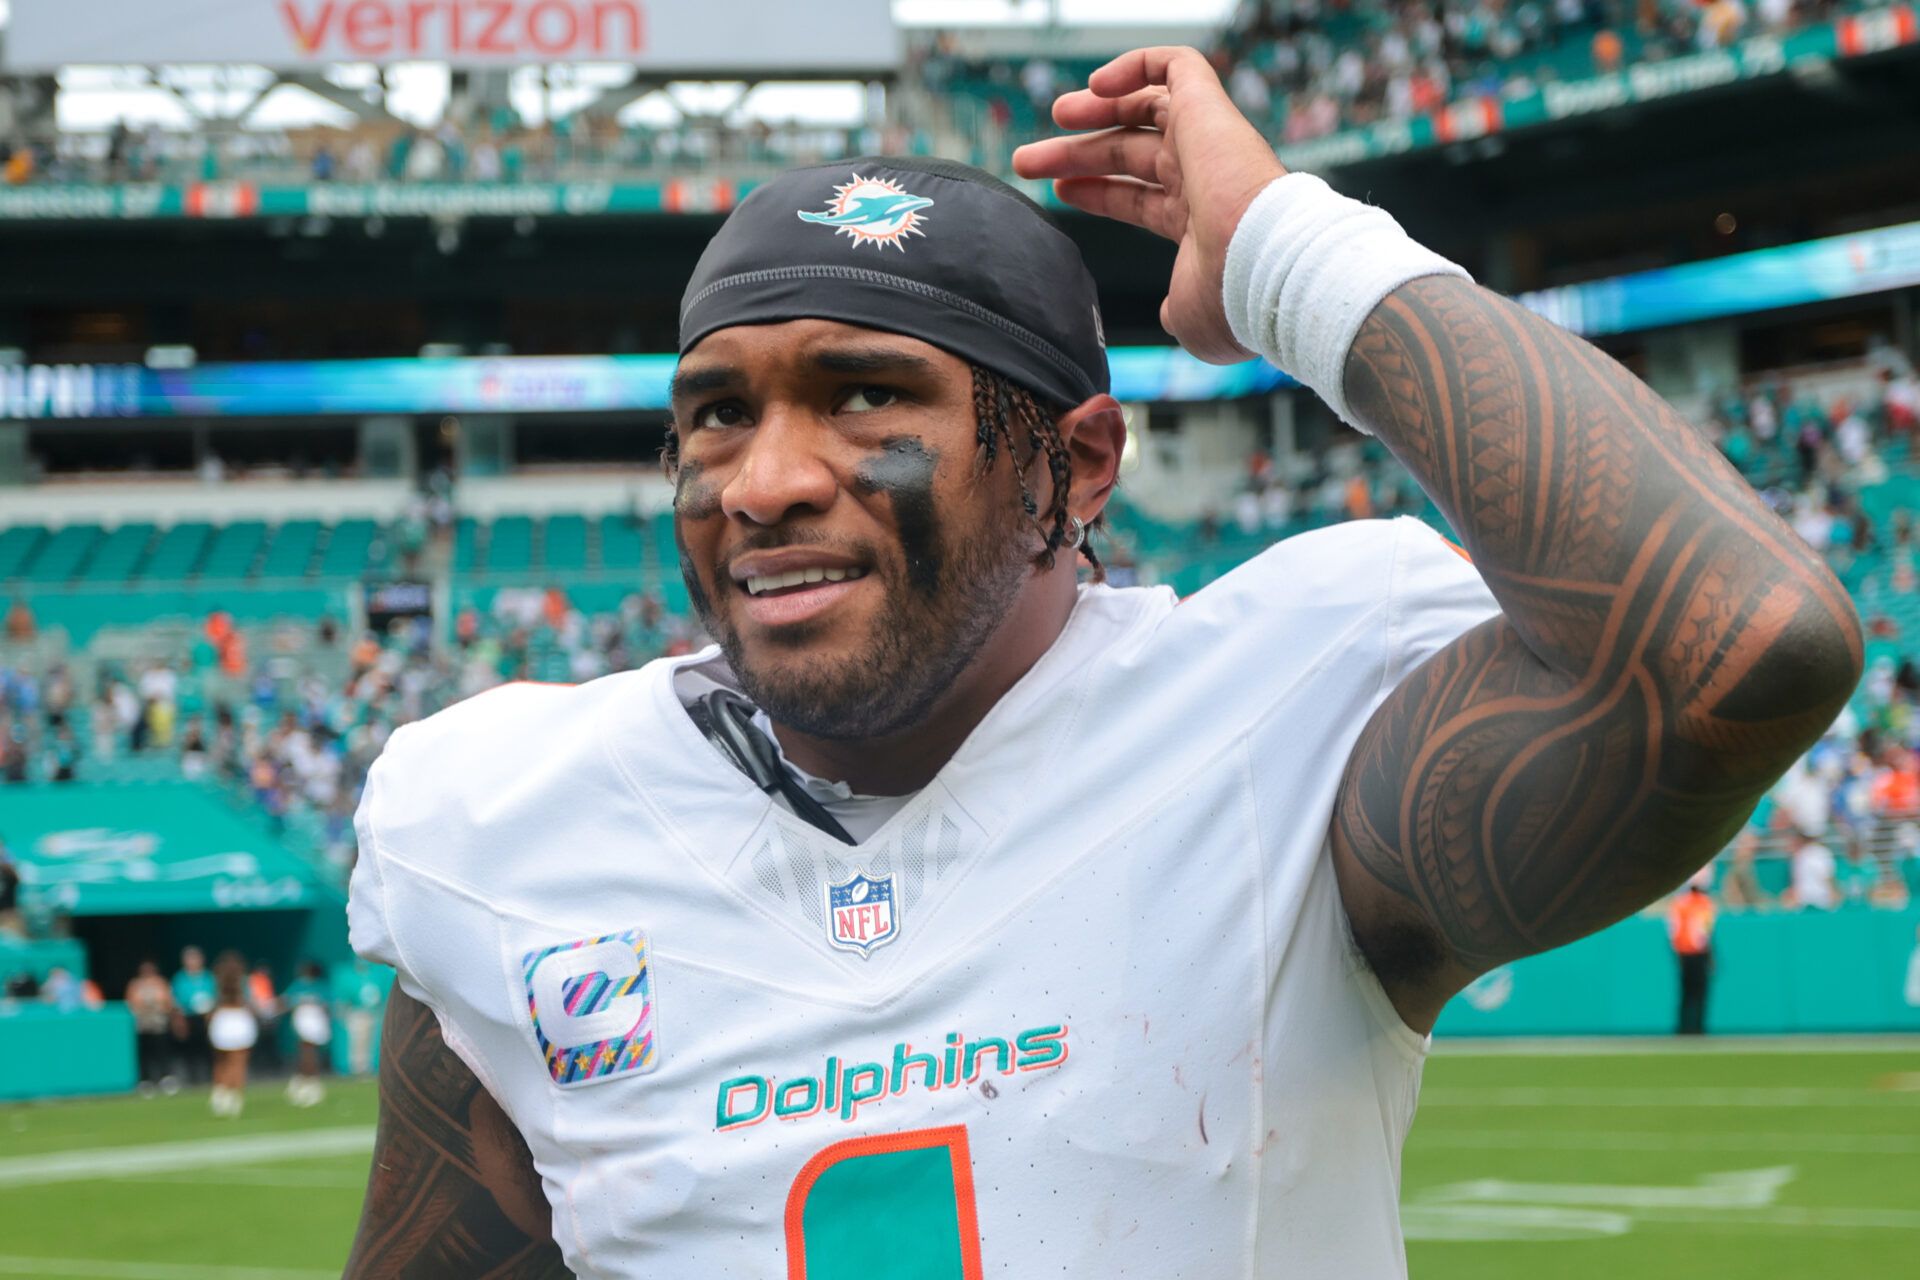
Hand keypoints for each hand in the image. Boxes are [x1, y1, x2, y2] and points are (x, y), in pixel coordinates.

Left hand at [1012, 46, 1286, 364]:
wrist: (1262, 268)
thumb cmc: (1231, 300)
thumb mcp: (1188, 317)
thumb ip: (1174, 308)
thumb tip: (1168, 315)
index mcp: (1197, 222)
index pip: (1137, 195)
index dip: (1095, 191)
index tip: (1056, 190)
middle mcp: (1203, 177)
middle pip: (1128, 153)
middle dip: (1076, 152)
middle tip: (1027, 160)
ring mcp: (1207, 142)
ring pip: (1145, 106)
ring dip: (1095, 107)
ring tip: (1056, 115)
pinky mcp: (1209, 109)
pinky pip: (1175, 65)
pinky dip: (1137, 64)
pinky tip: (1097, 85)